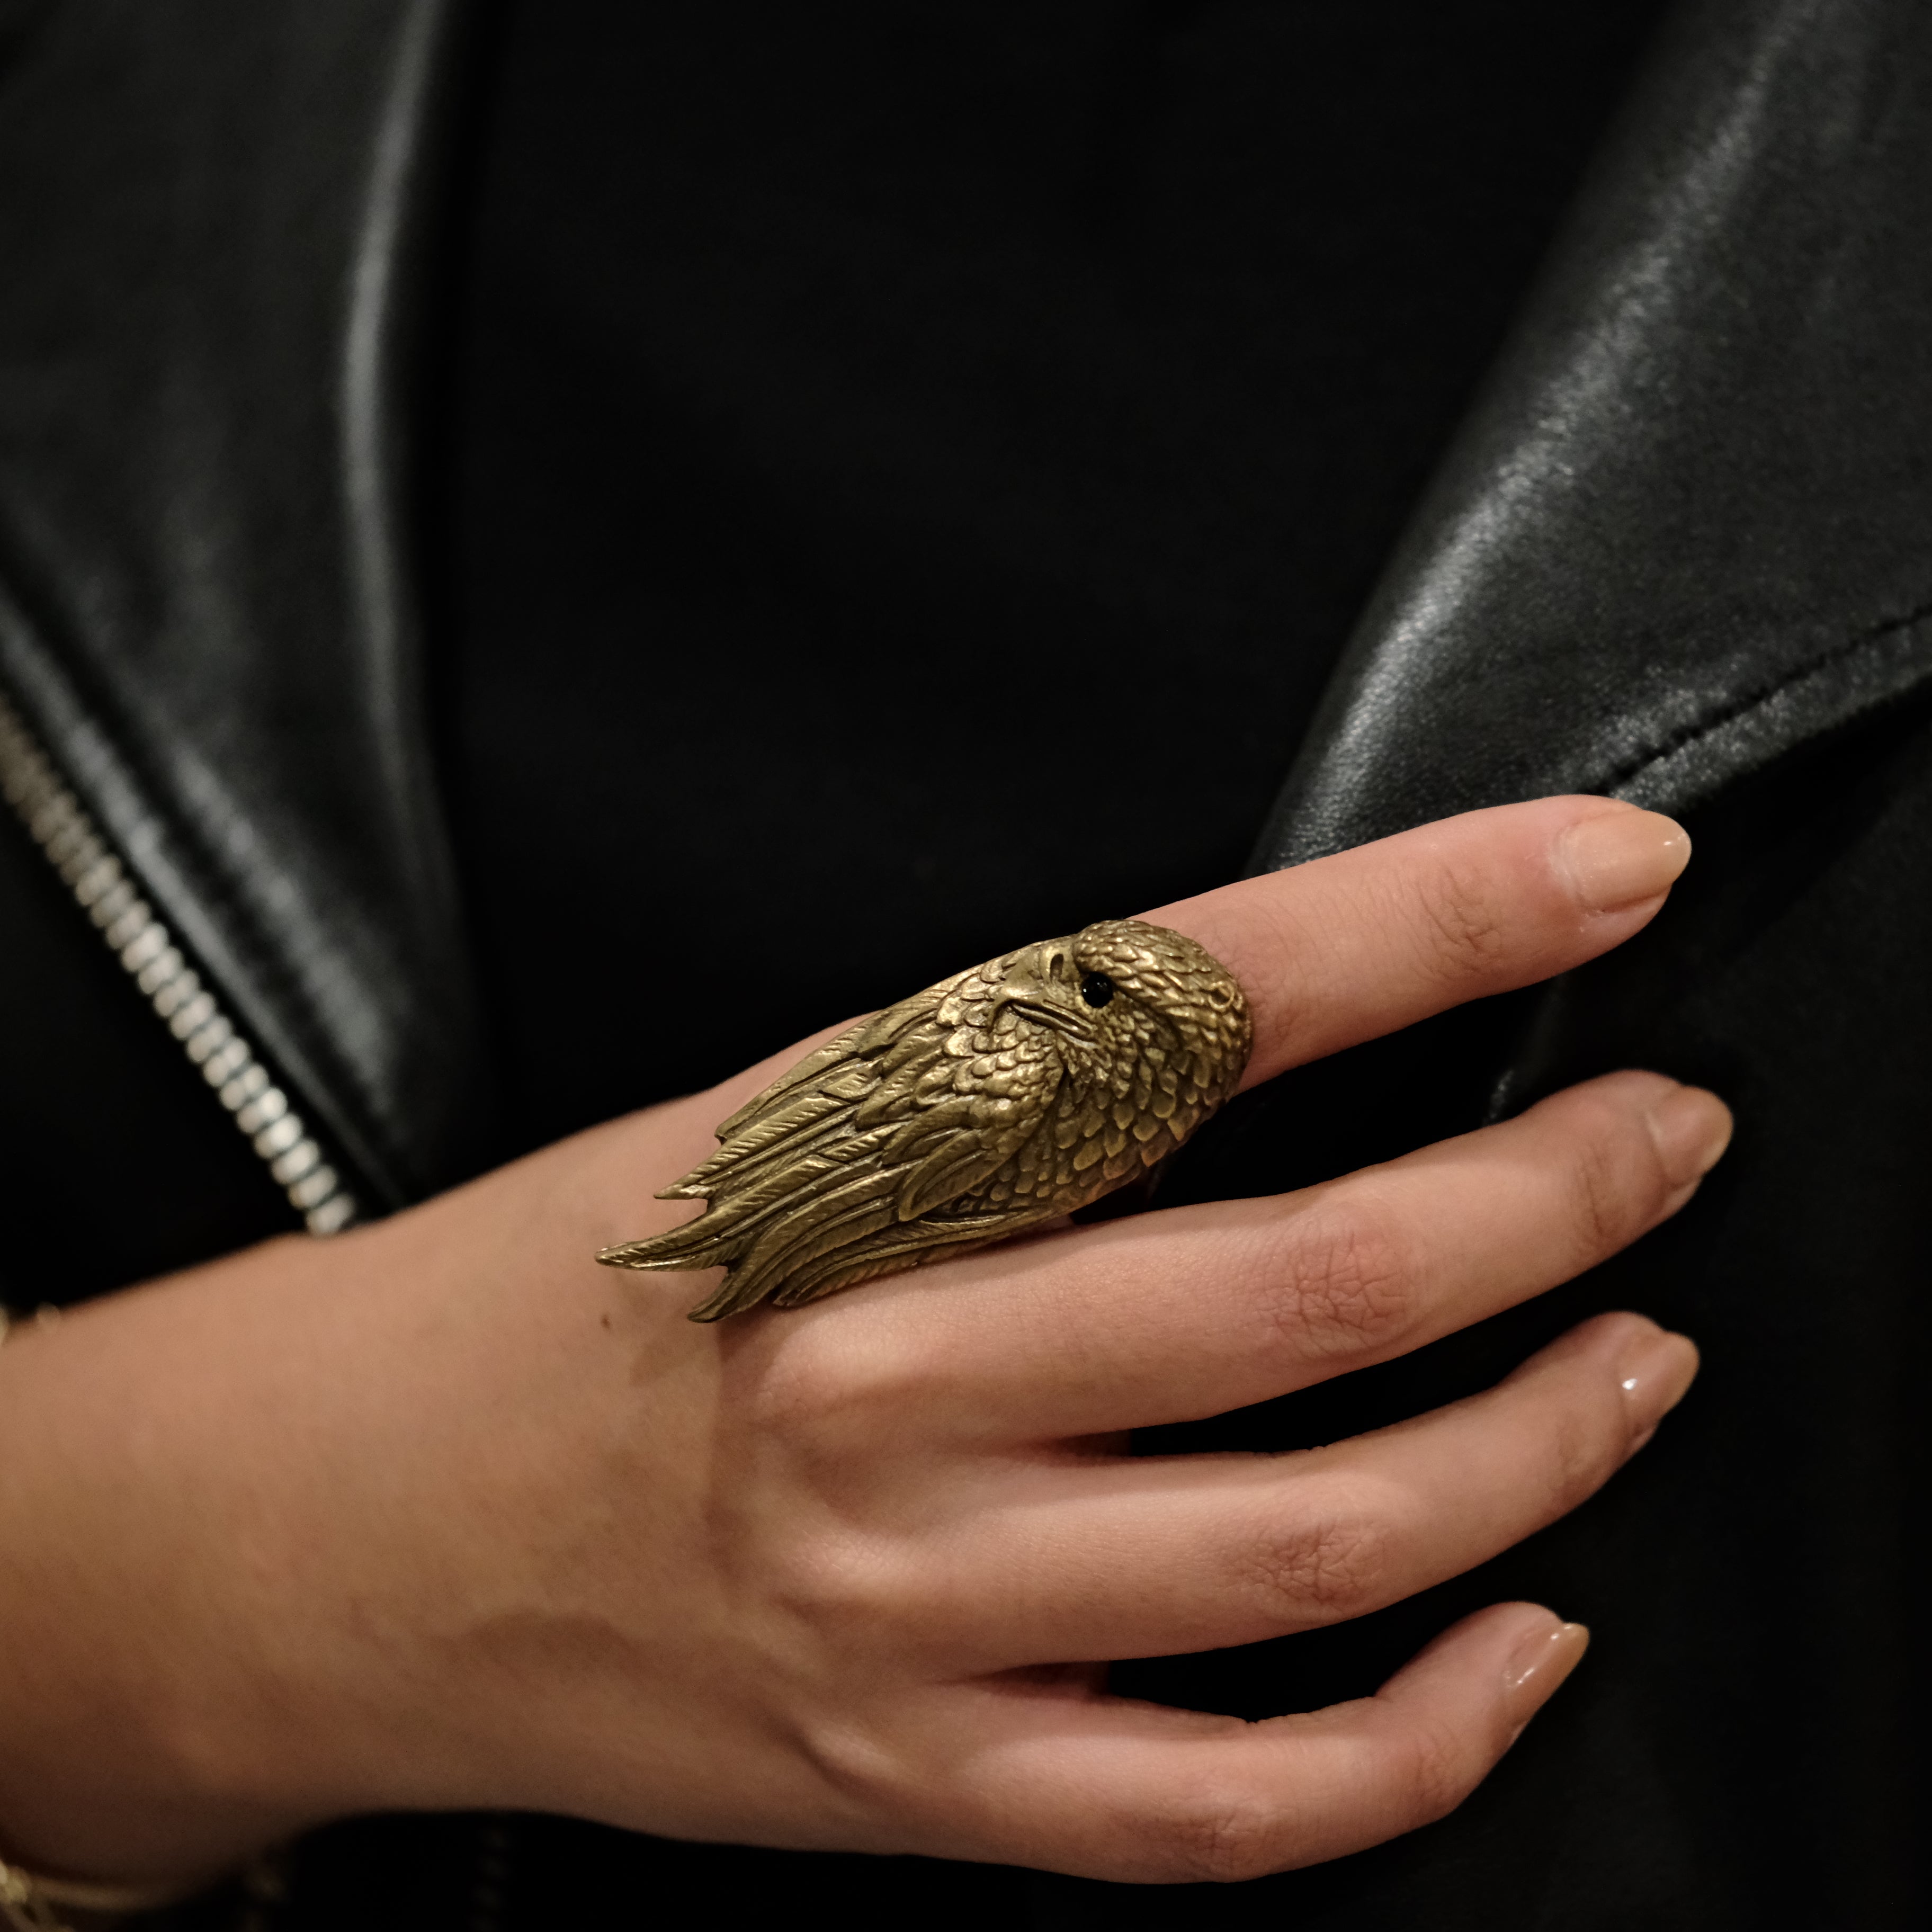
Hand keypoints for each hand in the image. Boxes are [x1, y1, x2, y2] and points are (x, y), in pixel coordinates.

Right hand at [0, 797, 1723, 1886]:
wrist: (325, 1525)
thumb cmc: (546, 1300)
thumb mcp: (746, 1135)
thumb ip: (985, 1106)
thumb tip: (1262, 1032)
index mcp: (830, 1171)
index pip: (1184, 1006)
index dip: (1427, 918)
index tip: (1595, 866)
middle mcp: (873, 1385)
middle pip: (1303, 1284)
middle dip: (1546, 1194)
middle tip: (1660, 1137)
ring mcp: (901, 1608)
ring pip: (1317, 1541)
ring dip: (1536, 1439)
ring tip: (1633, 1356)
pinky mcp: (907, 1782)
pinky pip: (1229, 1802)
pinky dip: (1423, 1735)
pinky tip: (1524, 1633)